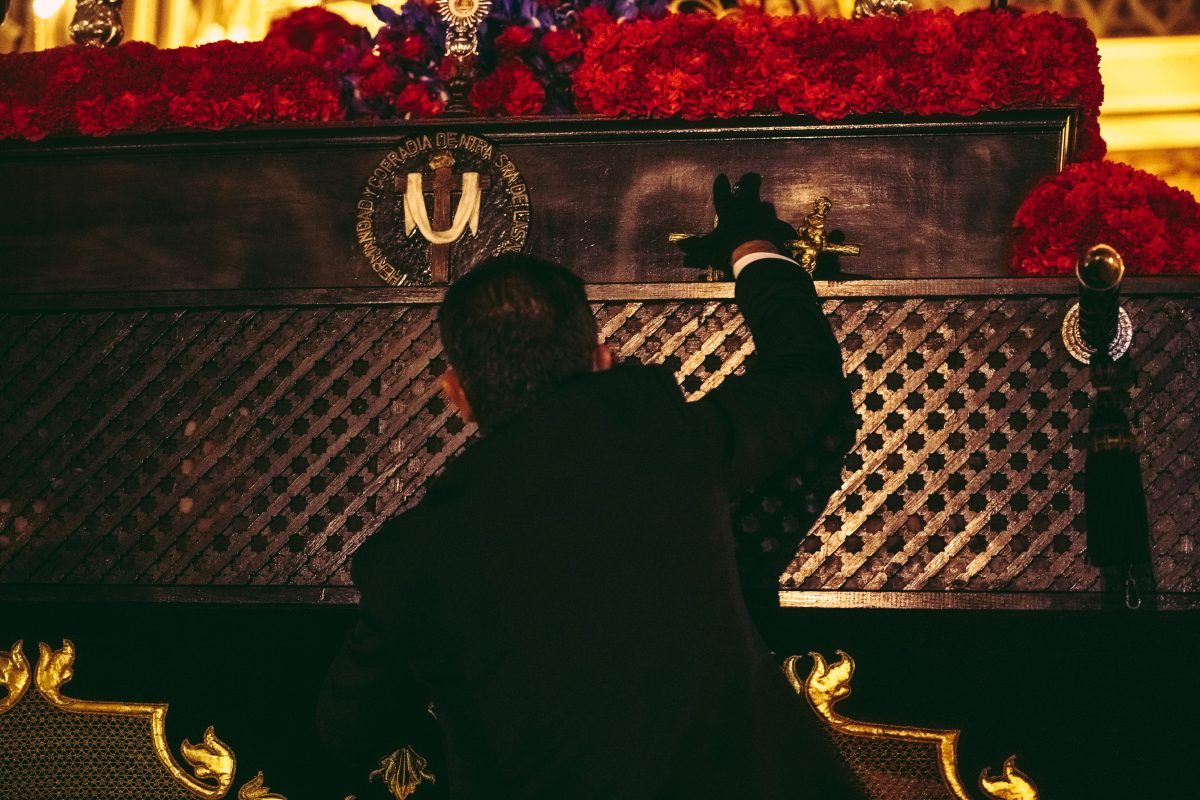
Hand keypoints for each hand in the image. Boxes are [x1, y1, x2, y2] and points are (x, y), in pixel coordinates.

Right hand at [676, 174, 797, 269]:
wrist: (756, 256)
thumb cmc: (728, 249)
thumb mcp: (707, 249)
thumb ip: (695, 246)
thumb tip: (681, 245)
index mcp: (728, 209)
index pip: (722, 190)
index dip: (721, 183)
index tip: (722, 177)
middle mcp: (747, 206)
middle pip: (751, 184)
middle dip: (750, 180)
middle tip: (751, 178)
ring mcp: (765, 215)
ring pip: (765, 204)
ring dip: (763, 206)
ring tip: (762, 208)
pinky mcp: (778, 226)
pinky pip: (781, 226)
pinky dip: (780, 229)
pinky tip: (781, 232)